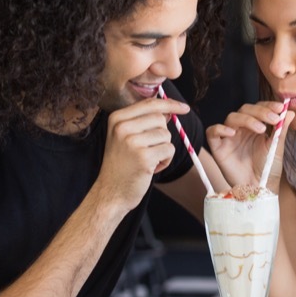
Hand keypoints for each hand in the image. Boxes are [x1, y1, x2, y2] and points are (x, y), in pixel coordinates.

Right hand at [95, 97, 188, 211]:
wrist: (111, 192)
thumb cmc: (121, 164)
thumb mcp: (124, 137)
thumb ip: (143, 121)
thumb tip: (168, 110)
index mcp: (116, 118)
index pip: (150, 104)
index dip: (170, 104)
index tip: (184, 108)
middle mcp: (122, 127)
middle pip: (160, 119)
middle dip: (162, 134)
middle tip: (150, 149)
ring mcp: (132, 142)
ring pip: (166, 135)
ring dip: (163, 149)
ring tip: (148, 160)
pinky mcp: (144, 157)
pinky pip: (169, 150)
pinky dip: (165, 160)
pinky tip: (151, 168)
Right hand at [206, 101, 293, 187]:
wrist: (259, 188)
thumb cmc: (267, 169)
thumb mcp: (276, 147)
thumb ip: (281, 129)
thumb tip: (291, 112)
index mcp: (255, 126)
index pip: (259, 109)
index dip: (268, 106)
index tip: (281, 108)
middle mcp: (241, 129)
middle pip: (245, 110)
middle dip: (260, 112)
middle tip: (273, 119)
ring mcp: (229, 137)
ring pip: (231, 117)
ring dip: (246, 119)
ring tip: (260, 129)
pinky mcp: (218, 147)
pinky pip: (212, 132)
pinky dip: (220, 129)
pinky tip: (232, 133)